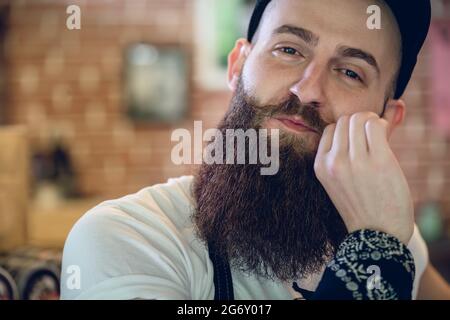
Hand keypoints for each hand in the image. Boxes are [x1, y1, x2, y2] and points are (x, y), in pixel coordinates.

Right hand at [314, 112, 413, 244]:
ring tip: (378, 136)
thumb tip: (353, 122)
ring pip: (360, 118)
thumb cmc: (360, 205)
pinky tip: (385, 137)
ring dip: (372, 122)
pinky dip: (382, 125)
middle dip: (359, 123)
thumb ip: (340, 153)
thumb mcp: (337, 181)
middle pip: (344, 120)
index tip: (357, 140)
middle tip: (370, 137)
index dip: (346, 130)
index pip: (330, 129)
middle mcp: (334, 161)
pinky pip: (376, 126)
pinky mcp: (379, 160)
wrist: (376, 234)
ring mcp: (356, 161)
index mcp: (321, 166)